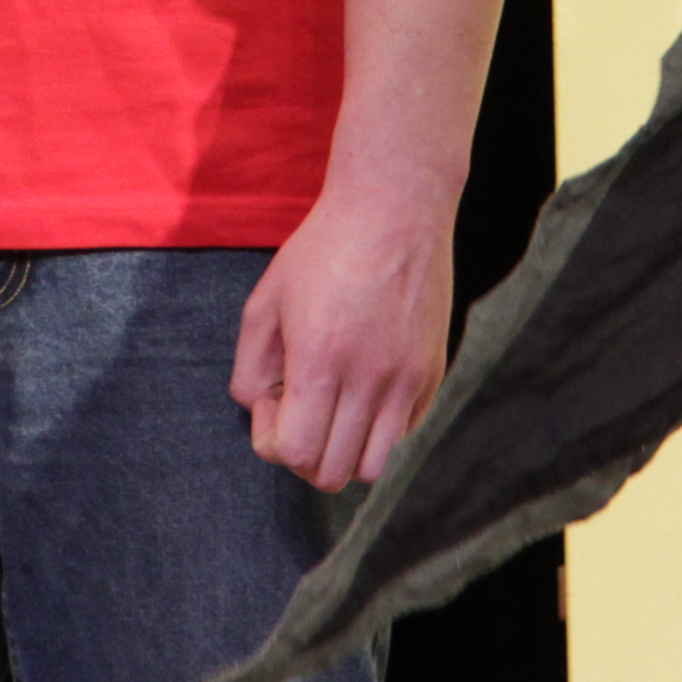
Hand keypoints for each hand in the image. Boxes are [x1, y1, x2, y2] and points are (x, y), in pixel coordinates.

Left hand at [232, 182, 456, 491]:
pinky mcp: (432, 373)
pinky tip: (363, 384)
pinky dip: (376, 427)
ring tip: (332, 404)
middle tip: (299, 406)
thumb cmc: (322, 250)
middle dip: (303, 455)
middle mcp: (368, 378)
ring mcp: (406, 379)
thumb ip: (250, 366)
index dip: (272, 440)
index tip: (274, 398)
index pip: (294, 453)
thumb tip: (262, 409)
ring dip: (343, 449)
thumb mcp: (266, 300)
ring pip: (372, 465)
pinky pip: (401, 432)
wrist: (395, 209)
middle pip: (332, 473)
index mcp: (320, 360)